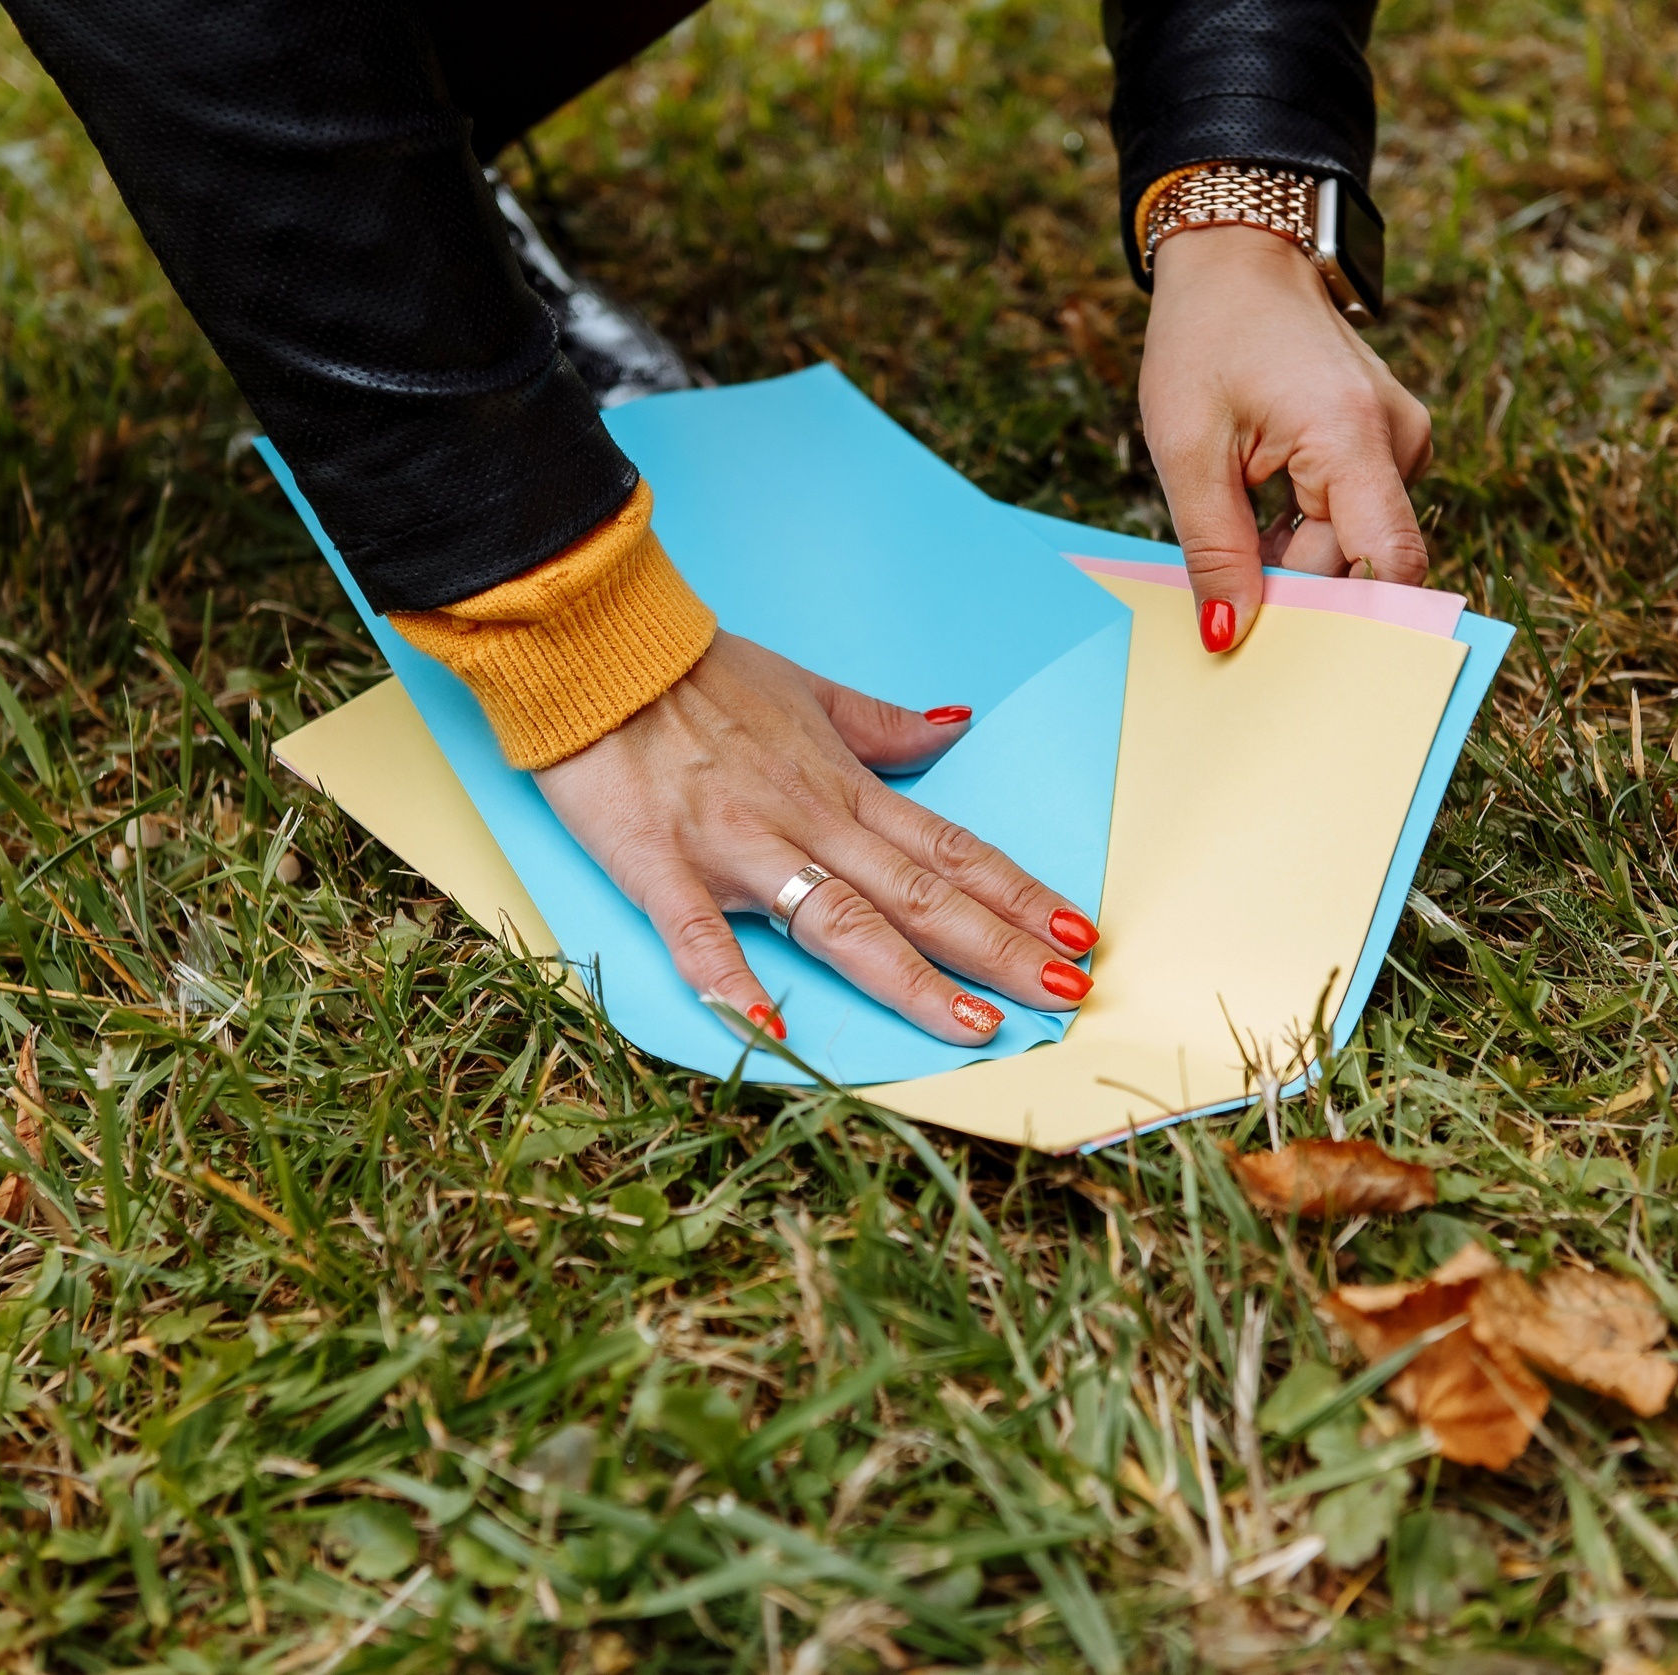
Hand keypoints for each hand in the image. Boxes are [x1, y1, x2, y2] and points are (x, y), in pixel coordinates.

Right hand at [532, 632, 1099, 1045]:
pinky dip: (734, 982)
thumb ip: (880, 723)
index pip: (950, 850)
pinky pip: (701, 936)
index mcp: (842, 788)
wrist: (598, 649)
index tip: (1078, 933)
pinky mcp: (663, 869)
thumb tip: (955, 724)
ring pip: (839, 922)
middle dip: (998, 948)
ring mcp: (738, 850)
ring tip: (973, 1026)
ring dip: (909, 977)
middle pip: (919, 897)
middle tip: (1066, 996)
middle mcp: (806, 823)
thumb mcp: (804, 687)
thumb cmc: (697, 672)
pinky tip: (774, 1029)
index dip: (1017, 894)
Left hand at [1140, 224, 1433, 649]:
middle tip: (1223, 607)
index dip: (1351, 623)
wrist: (1238, 257)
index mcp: (1353, 436)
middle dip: (1294, 592)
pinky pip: (1350, 516)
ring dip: (1292, 560)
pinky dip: (1302, 534)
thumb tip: (1228, 633)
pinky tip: (1257, 514)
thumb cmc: (1207, 337)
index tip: (1296, 656)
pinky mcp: (1386, 443)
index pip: (1388, 563)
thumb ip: (1214, 547)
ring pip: (1350, 544)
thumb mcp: (1187, 447)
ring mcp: (1400, 439)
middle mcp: (1399, 438)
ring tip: (1232, 532)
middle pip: (1356, 562)